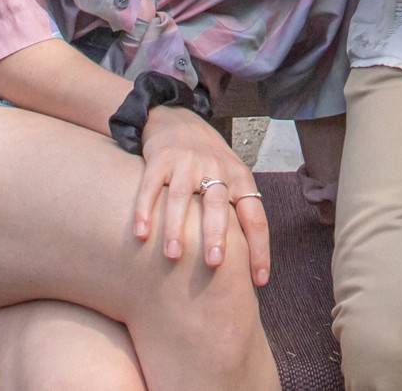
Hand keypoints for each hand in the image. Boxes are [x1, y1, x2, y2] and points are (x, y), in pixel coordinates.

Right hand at [131, 108, 271, 285]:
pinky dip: (144, 209)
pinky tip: (141, 233)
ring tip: (173, 256)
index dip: (260, 248)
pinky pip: (150, 186)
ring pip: (181, 197)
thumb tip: (248, 266)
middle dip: (216, 234)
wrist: (179, 120)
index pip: (255, 216)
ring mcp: (187, 162)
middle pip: (218, 204)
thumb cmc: (210, 162)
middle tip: (215, 263)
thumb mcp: (233, 179)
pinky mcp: (160, 159)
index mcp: (240, 178)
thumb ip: (239, 213)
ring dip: (177, 227)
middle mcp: (216, 168)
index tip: (260, 280)